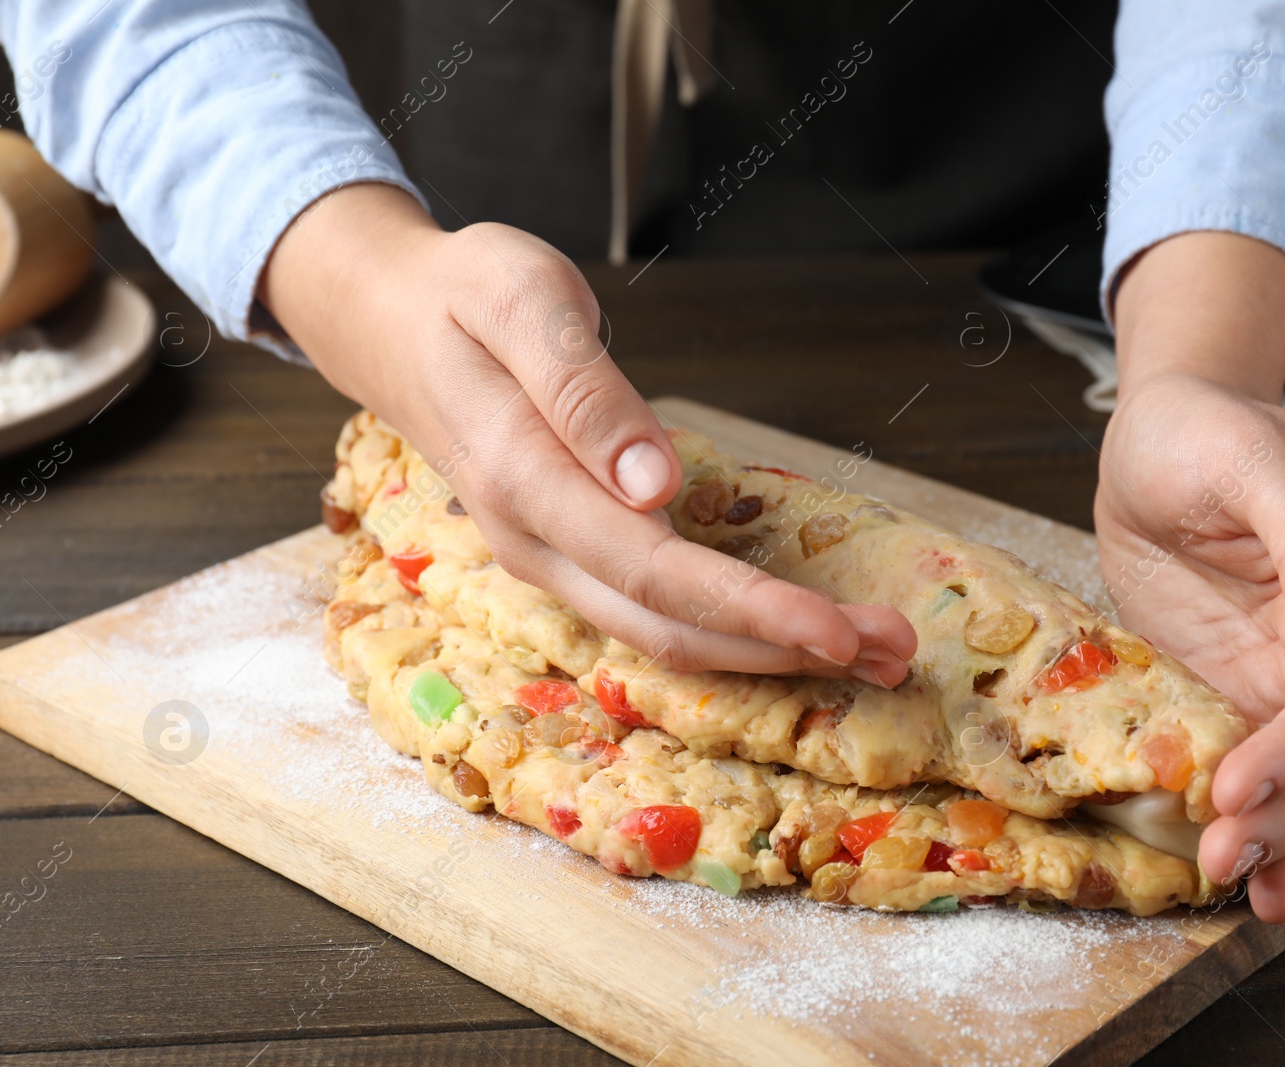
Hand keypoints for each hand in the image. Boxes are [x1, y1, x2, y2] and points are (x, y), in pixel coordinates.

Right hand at [260, 183, 914, 682]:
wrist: (389, 321)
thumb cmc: (461, 294)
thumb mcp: (518, 300)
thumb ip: (582, 392)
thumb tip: (653, 483)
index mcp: (525, 480)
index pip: (654, 570)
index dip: (750, 611)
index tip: (838, 630)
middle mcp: (535, 542)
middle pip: (668, 627)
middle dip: (783, 649)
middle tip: (895, 653)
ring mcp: (548, 557)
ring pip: (661, 634)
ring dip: (764, 651)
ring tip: (867, 648)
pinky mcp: (567, 552)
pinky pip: (649, 612)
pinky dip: (726, 629)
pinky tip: (785, 626)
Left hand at [1101, 232, 1284, 922]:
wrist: (1155, 438)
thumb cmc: (1207, 434)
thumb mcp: (1257, 461)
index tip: (1240, 785)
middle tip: (1226, 853)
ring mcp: (1282, 679)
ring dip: (1284, 840)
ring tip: (1239, 884)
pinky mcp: (1233, 696)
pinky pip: (1264, 775)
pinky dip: (1267, 831)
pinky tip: (1251, 881)